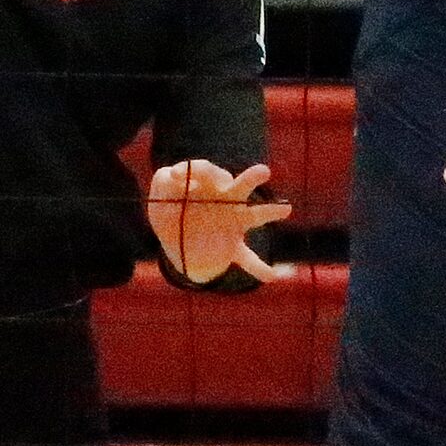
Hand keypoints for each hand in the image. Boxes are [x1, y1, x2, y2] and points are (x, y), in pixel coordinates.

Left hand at [146, 160, 289, 285]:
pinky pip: (248, 260)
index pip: (205, 170)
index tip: (178, 176)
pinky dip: (258, 268)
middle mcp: (226, 200)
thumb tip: (174, 181)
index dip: (192, 169)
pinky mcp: (233, 248)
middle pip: (240, 185)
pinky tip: (270, 275)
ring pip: (254, 216)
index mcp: (207, 184)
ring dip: (269, 212)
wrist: (177, 241)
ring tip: (286, 209)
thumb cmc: (170, 211)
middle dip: (252, 178)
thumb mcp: (159, 199)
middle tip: (264, 172)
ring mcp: (233, 223)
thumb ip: (162, 186)